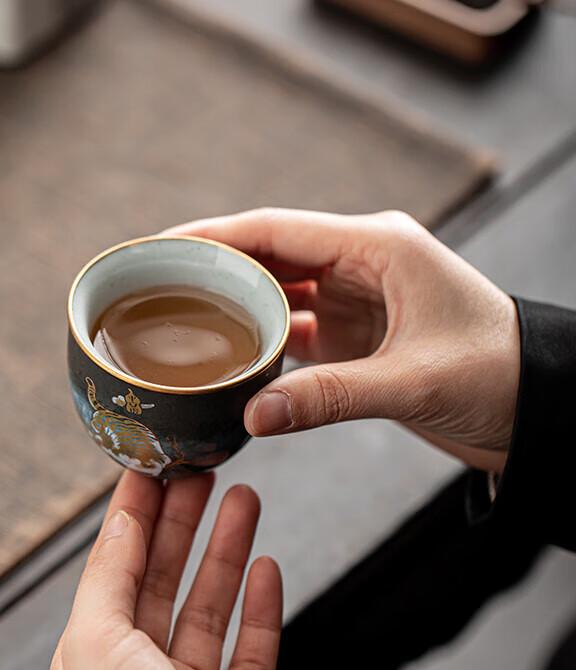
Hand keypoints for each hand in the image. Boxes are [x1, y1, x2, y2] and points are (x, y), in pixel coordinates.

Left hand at [48, 470, 282, 669]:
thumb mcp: (95, 640)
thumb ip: (108, 575)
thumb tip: (123, 520)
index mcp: (94, 654)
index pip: (116, 566)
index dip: (135, 514)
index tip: (154, 467)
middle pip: (164, 578)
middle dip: (184, 522)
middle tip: (204, 472)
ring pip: (211, 605)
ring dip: (227, 550)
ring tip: (245, 499)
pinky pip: (251, 651)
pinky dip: (260, 607)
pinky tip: (268, 568)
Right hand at [166, 208, 520, 472]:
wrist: (536, 406)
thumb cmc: (496, 375)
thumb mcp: (413, 381)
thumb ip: (330, 398)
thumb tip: (253, 417)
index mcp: (377, 246)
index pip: (275, 230)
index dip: (213, 237)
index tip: (162, 249)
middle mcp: (360, 264)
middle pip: (268, 256)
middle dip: (212, 270)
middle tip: (155, 288)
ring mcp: (356, 299)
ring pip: (277, 293)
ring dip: (234, 307)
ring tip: (179, 320)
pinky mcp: (355, 335)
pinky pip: (293, 330)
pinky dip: (260, 341)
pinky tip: (229, 357)